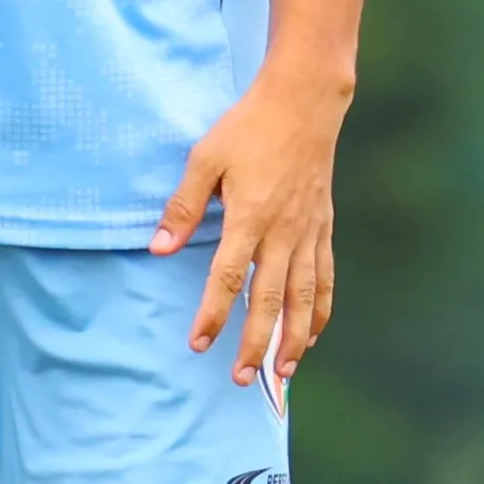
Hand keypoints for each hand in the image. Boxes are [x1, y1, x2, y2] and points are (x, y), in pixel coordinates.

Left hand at [151, 72, 350, 389]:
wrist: (304, 104)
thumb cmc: (249, 128)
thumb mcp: (206, 158)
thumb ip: (184, 206)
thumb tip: (159, 247)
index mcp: (250, 217)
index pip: (228, 278)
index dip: (213, 314)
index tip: (198, 343)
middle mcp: (283, 233)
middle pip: (270, 300)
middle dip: (256, 344)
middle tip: (242, 379)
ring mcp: (308, 234)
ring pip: (303, 298)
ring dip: (293, 339)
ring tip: (282, 374)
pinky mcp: (323, 229)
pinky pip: (324, 279)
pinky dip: (320, 311)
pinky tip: (312, 335)